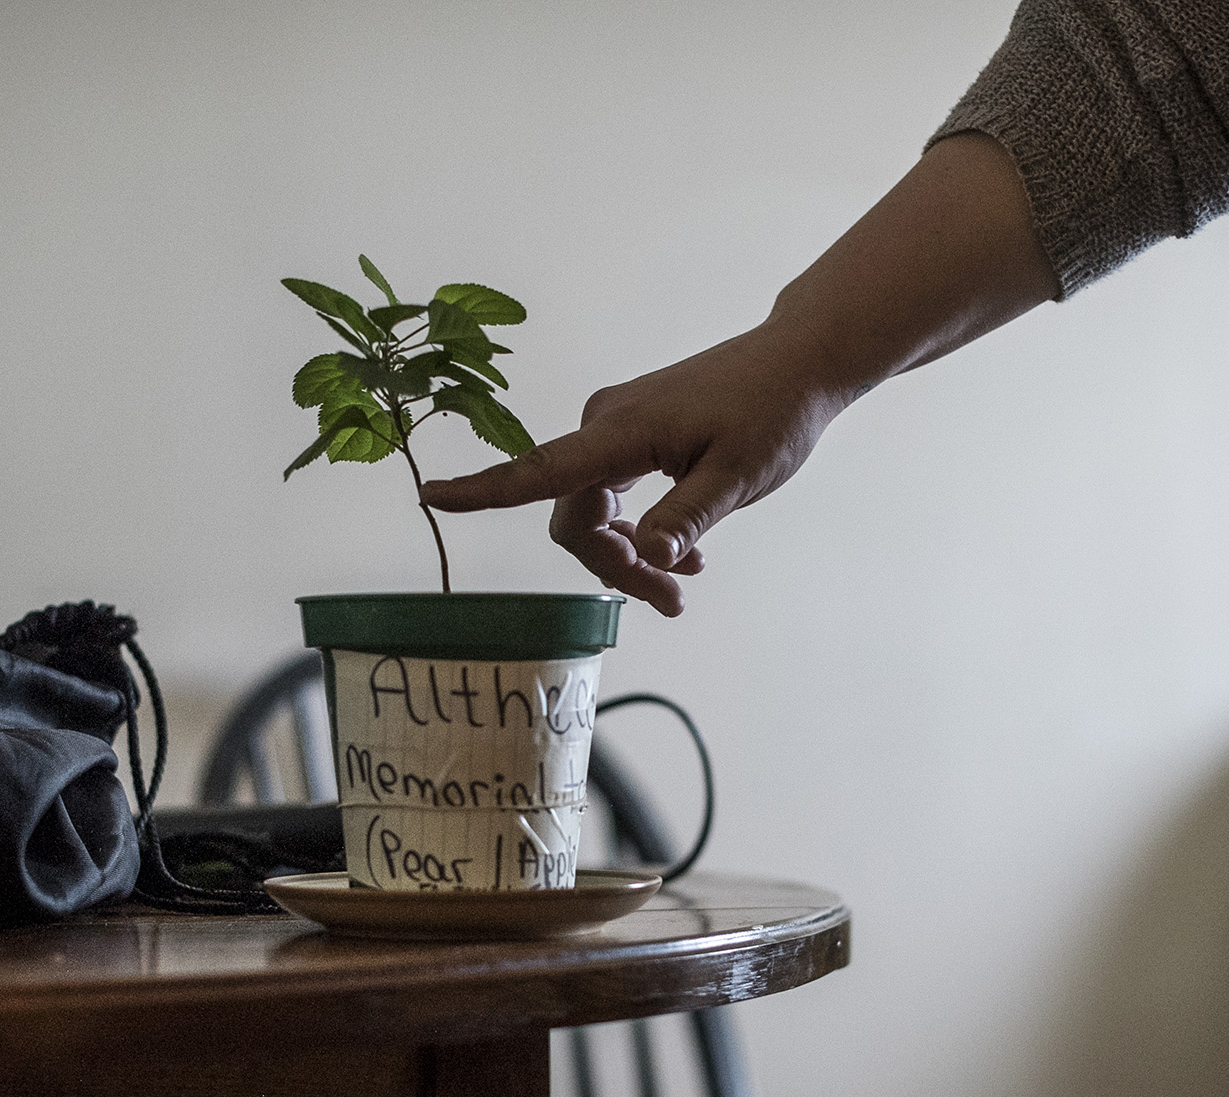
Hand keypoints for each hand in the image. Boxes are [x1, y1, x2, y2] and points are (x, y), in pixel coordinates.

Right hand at [421, 320, 847, 615]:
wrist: (798, 363)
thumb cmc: (773, 413)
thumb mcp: (739, 477)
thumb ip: (687, 517)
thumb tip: (646, 556)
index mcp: (621, 431)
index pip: (537, 470)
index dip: (482, 491)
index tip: (430, 497)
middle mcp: (605, 424)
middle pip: (573, 516)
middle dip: (612, 566)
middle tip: (672, 601)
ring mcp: (615, 427)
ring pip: (592, 512)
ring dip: (627, 555)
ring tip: (683, 584)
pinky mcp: (630, 433)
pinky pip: (610, 494)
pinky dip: (636, 529)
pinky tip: (681, 555)